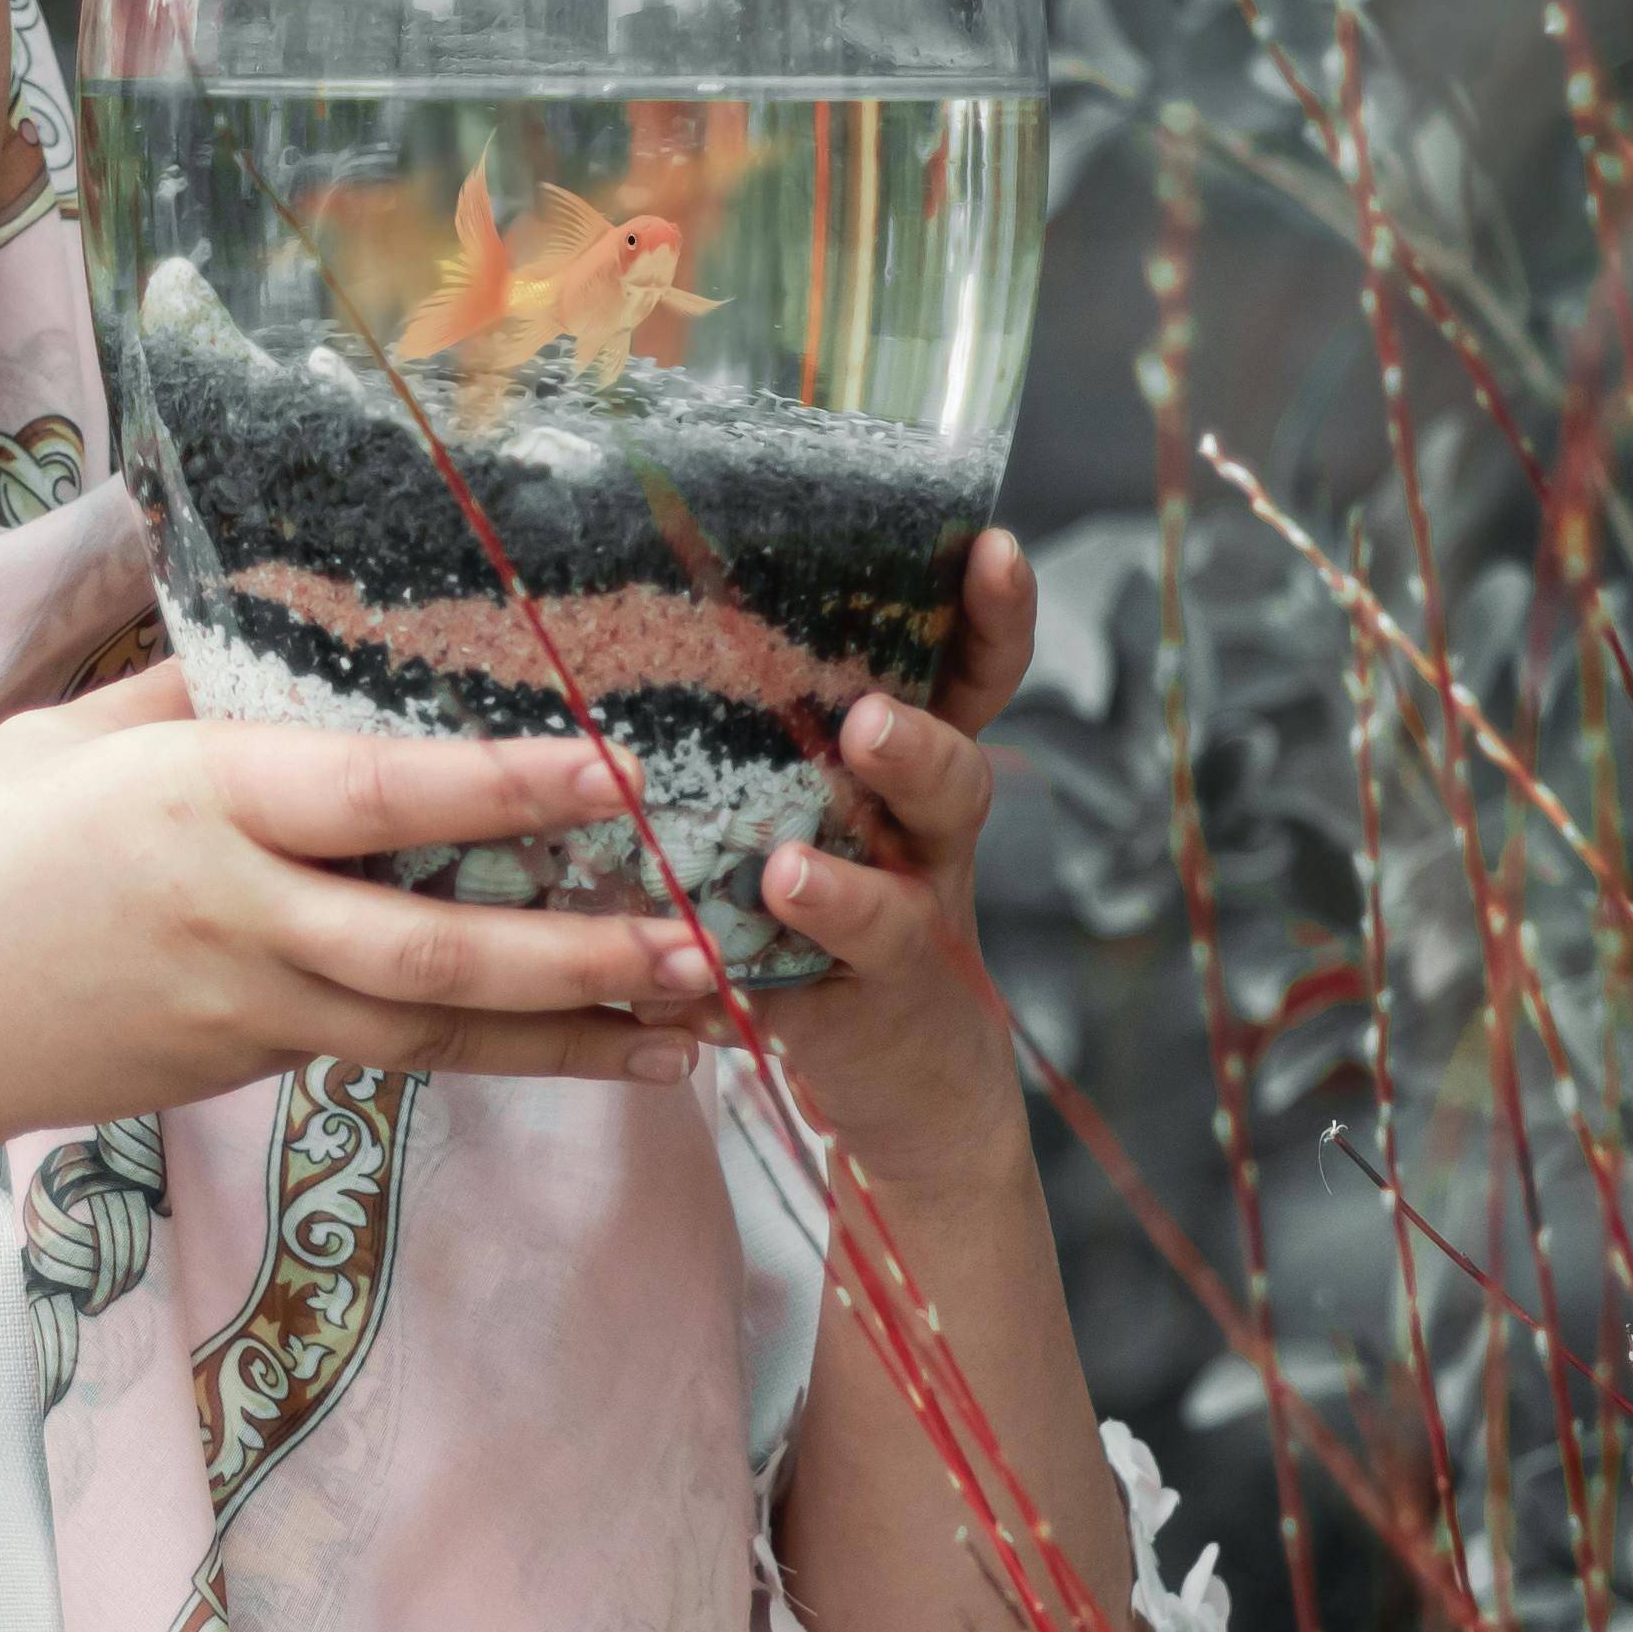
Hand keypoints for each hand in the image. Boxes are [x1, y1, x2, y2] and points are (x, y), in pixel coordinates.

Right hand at [0, 667, 691, 1171]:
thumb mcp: (69, 741)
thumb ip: (193, 696)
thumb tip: (288, 638)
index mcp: (199, 804)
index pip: (377, 797)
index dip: (502, 790)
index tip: (615, 773)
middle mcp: (238, 914)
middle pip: (432, 948)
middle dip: (578, 955)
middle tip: (704, 948)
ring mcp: (244, 1007)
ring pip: (433, 1032)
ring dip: (570, 1032)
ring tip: (695, 1033)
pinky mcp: (240, 1063)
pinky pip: (388, 1055)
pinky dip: (497, 1056)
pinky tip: (590, 1054)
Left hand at [650, 523, 1039, 1193]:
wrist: (912, 1083)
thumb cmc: (845, 904)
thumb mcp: (834, 802)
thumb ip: (777, 730)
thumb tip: (639, 607)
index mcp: (917, 778)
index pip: (975, 683)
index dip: (994, 620)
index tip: (992, 548)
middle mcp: (927, 850)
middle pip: (954, 787)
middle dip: (916, 751)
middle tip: (868, 724)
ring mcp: (906, 941)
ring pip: (895, 912)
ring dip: (843, 893)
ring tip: (788, 874)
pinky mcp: (858, 1023)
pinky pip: (809, 1010)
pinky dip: (755, 1002)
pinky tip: (702, 995)